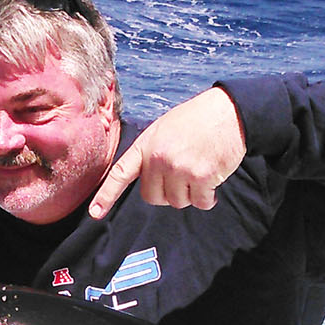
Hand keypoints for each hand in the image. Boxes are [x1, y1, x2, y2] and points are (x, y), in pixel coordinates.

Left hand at [88, 87, 246, 218]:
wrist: (230, 111)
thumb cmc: (196, 120)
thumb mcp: (163, 129)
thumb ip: (152, 155)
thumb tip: (151, 183)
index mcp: (146, 146)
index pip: (121, 173)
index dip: (106, 195)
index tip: (94, 213)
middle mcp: (159, 158)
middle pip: (153, 198)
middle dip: (168, 193)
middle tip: (183, 176)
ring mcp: (180, 168)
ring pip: (178, 202)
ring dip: (190, 194)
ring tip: (200, 171)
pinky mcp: (202, 176)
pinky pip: (200, 202)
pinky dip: (208, 198)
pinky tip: (212, 180)